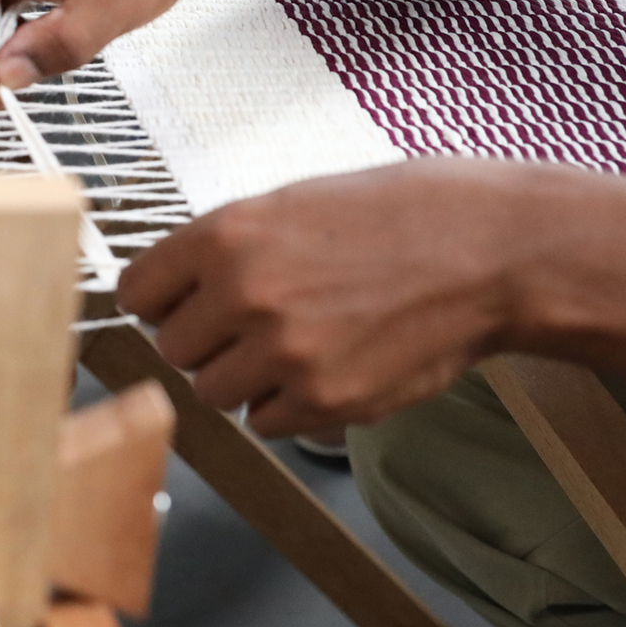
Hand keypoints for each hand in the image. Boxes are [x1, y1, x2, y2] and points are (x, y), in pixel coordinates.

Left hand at [115, 161, 552, 437]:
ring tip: (301, 340)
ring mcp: (283, 353)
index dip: (160, 300)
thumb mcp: (294, 204)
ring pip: (215, 392)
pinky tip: (330, 364)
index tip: (177, 303)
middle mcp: (244, 294)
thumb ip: (224, 248)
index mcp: (227, 234)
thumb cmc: (400, 216)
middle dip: (208, 340)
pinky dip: (289, 405)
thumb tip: (168, 289)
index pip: (135, 292)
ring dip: (246, 376)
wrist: (490, 252)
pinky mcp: (324, 401)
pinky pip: (267, 422)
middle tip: (257, 321)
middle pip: (173, 348)